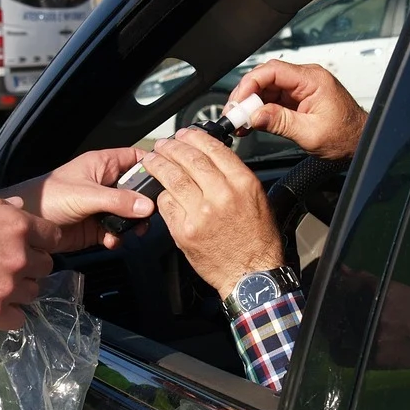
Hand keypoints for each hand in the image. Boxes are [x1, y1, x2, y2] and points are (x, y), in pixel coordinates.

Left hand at [0, 147, 154, 251]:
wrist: (25, 226)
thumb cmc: (48, 197)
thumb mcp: (86, 195)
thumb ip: (118, 201)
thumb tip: (147, 207)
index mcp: (103, 164)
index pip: (135, 158)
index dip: (152, 166)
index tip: (167, 179)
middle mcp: (105, 183)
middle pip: (137, 189)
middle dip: (145, 203)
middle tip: (150, 215)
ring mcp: (101, 206)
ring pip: (129, 213)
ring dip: (133, 224)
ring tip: (133, 231)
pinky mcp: (95, 227)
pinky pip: (116, 231)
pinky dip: (118, 237)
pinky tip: (112, 240)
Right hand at [0, 194, 60, 328]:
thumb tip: (21, 207)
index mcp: (17, 226)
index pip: (53, 237)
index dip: (42, 242)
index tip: (31, 246)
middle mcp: (19, 257)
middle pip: (45, 267)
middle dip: (31, 266)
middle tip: (9, 267)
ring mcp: (8, 287)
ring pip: (33, 293)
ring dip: (20, 290)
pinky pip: (18, 319)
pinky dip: (9, 315)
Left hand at [144, 128, 283, 295]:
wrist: (251, 275)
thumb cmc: (256, 240)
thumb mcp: (258, 199)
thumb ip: (234, 177)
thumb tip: (211, 158)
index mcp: (243, 183)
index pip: (213, 149)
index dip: (194, 138)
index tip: (185, 134)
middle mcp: (222, 195)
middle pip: (189, 159)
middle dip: (171, 147)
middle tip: (163, 144)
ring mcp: (201, 213)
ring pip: (172, 178)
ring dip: (158, 165)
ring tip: (152, 160)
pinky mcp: (185, 231)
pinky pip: (166, 205)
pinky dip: (161, 196)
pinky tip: (160, 191)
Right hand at [225, 59, 367, 159]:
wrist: (360, 142)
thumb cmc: (346, 136)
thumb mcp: (311, 133)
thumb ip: (281, 122)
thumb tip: (255, 116)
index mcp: (312, 80)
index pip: (273, 70)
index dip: (250, 84)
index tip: (238, 102)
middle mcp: (306, 79)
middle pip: (266, 77)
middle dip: (246, 95)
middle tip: (233, 114)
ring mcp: (300, 89)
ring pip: (266, 89)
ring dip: (250, 104)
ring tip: (239, 121)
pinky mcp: (297, 100)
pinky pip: (272, 99)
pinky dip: (259, 110)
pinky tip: (250, 122)